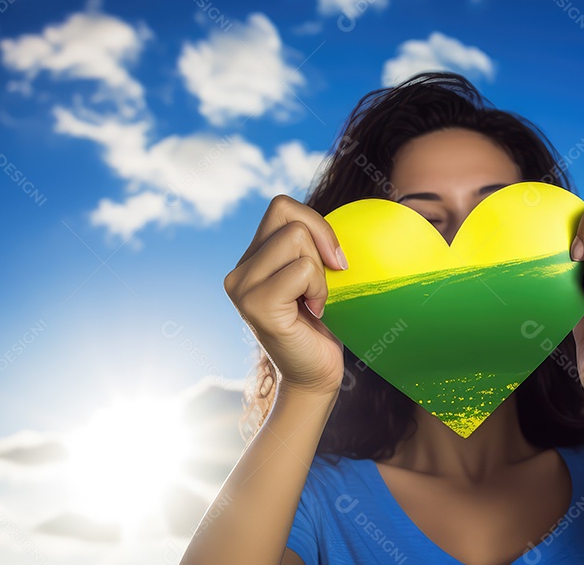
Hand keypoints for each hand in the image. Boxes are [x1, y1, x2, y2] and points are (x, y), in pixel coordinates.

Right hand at [223, 194, 348, 397]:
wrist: (316, 376)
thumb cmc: (324, 327)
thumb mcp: (317, 277)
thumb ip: (312, 246)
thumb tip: (344, 221)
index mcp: (252, 259)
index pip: (282, 206)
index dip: (316, 223)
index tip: (334, 260)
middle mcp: (239, 271)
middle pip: (287, 213)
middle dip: (321, 241)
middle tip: (328, 279)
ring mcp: (242, 287)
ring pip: (296, 238)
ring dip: (321, 270)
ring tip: (316, 301)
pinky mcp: (256, 304)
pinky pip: (303, 269)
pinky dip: (320, 288)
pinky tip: (315, 312)